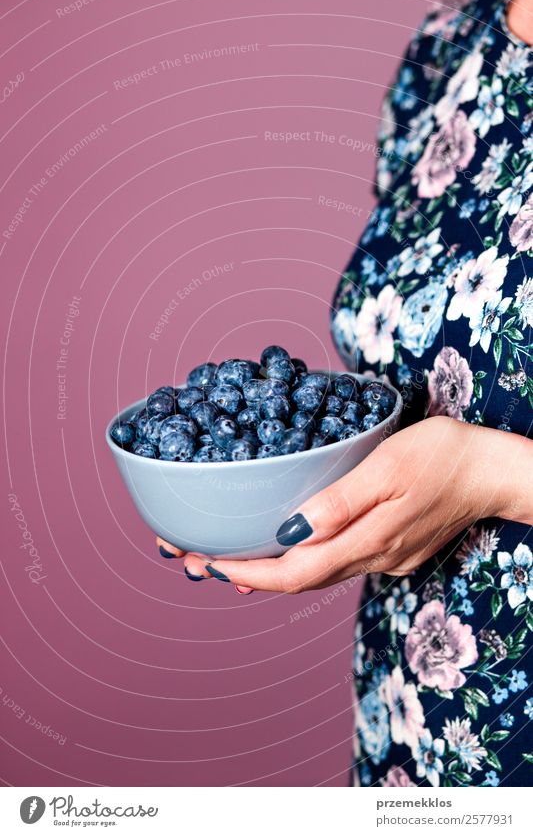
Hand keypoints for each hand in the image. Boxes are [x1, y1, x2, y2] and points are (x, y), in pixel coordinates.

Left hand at [178, 416, 529, 592]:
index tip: (207, 562)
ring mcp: (385, 558)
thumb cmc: (442, 456)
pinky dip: (303, 561)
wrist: (493, 471)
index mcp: (367, 540)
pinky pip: (337, 563)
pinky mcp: (393, 550)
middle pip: (298, 580)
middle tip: (198, 560)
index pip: (293, 572)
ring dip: (271, 571)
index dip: (247, 571)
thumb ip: (339, 502)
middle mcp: (373, 558)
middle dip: (246, 574)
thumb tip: (289, 531)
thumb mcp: (387, 467)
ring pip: (316, 574)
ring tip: (229, 560)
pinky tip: (287, 550)